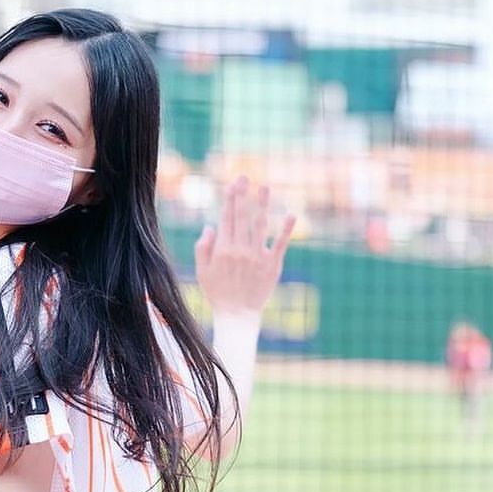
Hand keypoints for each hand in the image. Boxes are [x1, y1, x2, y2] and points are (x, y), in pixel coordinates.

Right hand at [194, 175, 295, 319]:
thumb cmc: (218, 293)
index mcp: (223, 250)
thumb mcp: (203, 272)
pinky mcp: (272, 265)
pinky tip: (290, 214)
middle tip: (245, 176)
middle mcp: (240, 250)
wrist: (237, 315)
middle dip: (243, 195)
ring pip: (260, 225)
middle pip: (242, 217)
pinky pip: (280, 244)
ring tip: (265, 187)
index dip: (230, 198)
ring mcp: (257, 257)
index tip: (233, 183)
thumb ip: (203, 248)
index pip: (226, 218)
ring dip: (262, 204)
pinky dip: (285, 229)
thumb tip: (210, 225)